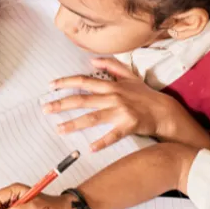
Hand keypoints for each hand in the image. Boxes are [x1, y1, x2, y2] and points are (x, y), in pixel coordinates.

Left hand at [45, 58, 203, 150]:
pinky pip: (113, 135)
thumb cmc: (145, 95)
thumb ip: (111, 66)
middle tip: (45, 109)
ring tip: (59, 129)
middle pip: (82, 100)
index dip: (66, 82)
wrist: (164, 111)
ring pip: (92, 118)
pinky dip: (102, 142)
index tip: (50, 86)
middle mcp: (113, 97)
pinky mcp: (129, 125)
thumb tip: (93, 60)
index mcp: (111, 86)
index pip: (83, 81)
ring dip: (74, 124)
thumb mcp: (129, 76)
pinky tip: (91, 148)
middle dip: (61, 104)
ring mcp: (120, 111)